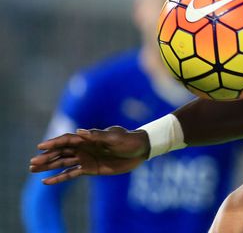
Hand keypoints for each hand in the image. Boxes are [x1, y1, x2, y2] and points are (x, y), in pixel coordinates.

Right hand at [29, 126, 149, 184]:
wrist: (140, 150)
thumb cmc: (128, 140)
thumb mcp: (114, 137)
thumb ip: (97, 136)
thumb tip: (80, 132)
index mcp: (88, 138)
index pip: (67, 140)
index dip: (53, 143)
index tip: (40, 147)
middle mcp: (83, 147)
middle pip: (61, 152)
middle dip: (46, 157)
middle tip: (31, 163)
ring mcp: (85, 158)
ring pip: (62, 162)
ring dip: (48, 166)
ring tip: (33, 170)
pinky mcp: (90, 169)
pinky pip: (71, 174)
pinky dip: (59, 178)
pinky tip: (47, 182)